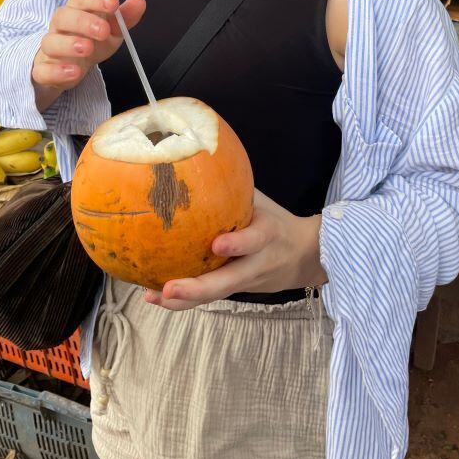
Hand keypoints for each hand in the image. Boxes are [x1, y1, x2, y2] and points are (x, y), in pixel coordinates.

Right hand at [32, 0, 145, 106]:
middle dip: (83, 21)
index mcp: (77, 10)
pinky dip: (57, 71)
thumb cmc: (92, 42)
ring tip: (87, 49)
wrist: (70, 68)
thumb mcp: (111, 30)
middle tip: (103, 31)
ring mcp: (50, 48)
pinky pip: (43, 69)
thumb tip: (139, 1)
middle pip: (64, 16)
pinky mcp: (44, 70)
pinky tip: (74, 72)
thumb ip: (124, 17)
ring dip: (69, 44)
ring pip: (51, 41)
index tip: (113, 3)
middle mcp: (60, 26)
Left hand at [143, 190, 327, 311]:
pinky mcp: (237, 290)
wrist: (305, 256)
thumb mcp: (262, 202)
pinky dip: (184, 300)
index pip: (255, 239)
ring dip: (184, 300)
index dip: (238, 243)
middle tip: (169, 288)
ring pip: (215, 294)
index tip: (217, 244)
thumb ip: (236, 188)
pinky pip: (210, 297)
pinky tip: (154, 296)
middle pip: (229, 281)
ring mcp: (246, 281)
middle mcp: (257, 262)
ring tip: (153, 296)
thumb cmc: (275, 220)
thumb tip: (197, 158)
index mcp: (268, 234)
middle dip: (198, 288)